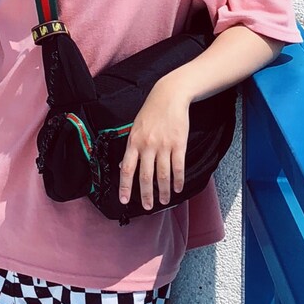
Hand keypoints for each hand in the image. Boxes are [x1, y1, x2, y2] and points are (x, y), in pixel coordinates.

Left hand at [118, 79, 190, 210]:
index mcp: (133, 142)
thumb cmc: (150, 113)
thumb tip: (124, 167)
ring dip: (164, 190)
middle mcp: (147, 146)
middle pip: (145, 176)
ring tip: (164, 201)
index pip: (127, 169)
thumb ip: (131, 148)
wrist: (169, 96)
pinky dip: (178, 180)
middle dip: (146, 194)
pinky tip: (178, 188)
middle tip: (148, 207)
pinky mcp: (179, 144)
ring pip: (162, 174)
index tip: (124, 200)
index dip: (125, 186)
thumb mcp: (135, 128)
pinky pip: (178, 166)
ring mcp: (164, 145)